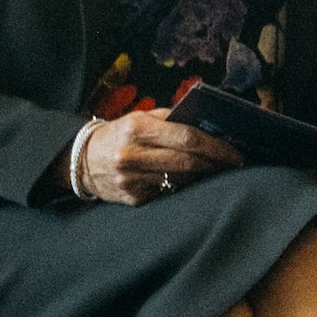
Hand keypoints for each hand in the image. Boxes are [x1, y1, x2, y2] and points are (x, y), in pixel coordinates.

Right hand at [72, 109, 233, 205]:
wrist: (81, 160)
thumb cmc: (121, 134)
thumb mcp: (140, 118)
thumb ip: (171, 120)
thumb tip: (210, 125)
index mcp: (137, 128)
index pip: (186, 137)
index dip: (216, 146)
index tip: (235, 151)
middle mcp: (131, 154)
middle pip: (188, 161)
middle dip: (217, 163)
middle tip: (236, 163)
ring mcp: (131, 179)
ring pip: (181, 179)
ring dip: (204, 176)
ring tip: (219, 170)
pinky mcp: (133, 198)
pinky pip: (168, 192)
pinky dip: (183, 186)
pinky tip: (193, 181)